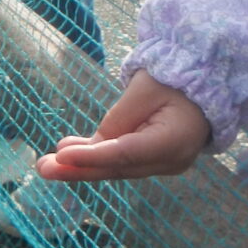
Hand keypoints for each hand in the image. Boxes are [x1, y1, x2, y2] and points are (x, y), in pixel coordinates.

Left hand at [37, 69, 211, 182]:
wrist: (204, 81)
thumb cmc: (173, 78)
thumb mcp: (142, 90)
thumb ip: (117, 120)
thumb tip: (88, 148)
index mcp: (174, 141)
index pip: (126, 154)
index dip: (91, 157)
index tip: (61, 156)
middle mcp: (172, 161)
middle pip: (118, 167)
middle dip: (78, 168)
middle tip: (43, 168)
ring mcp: (165, 164)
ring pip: (118, 167)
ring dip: (83, 165)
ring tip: (47, 164)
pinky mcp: (155, 160)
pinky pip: (123, 162)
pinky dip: (97, 159)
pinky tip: (67, 157)